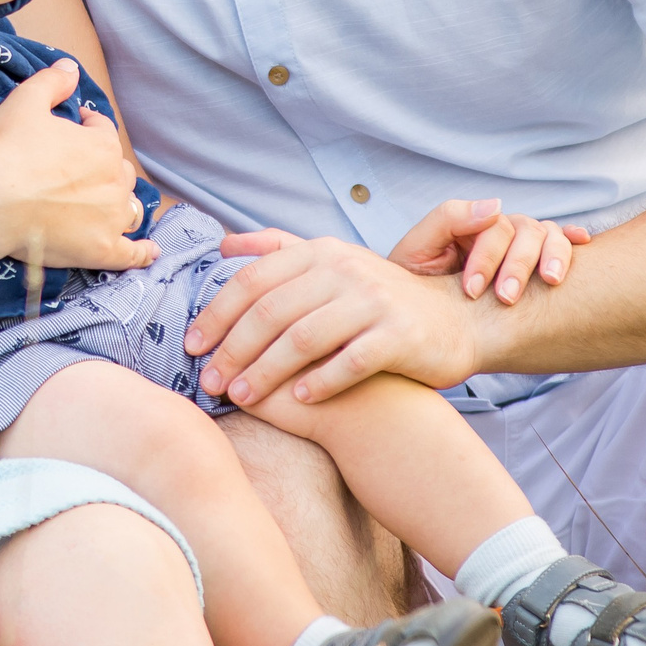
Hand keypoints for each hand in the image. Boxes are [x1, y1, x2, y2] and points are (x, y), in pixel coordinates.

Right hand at [0, 59, 156, 275]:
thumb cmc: (7, 150)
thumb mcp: (25, 101)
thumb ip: (52, 81)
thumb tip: (71, 67)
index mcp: (102, 144)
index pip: (103, 130)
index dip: (86, 127)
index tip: (71, 129)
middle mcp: (115, 180)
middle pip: (120, 171)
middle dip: (104, 167)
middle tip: (77, 172)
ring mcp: (111, 218)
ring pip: (128, 207)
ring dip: (122, 203)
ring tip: (109, 206)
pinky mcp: (101, 250)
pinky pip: (131, 253)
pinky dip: (142, 252)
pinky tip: (150, 251)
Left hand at [185, 229, 477, 409]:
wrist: (454, 321)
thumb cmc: (378, 300)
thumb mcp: (333, 264)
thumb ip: (279, 251)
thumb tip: (223, 244)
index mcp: (321, 252)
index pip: (253, 281)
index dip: (216, 314)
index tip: (191, 345)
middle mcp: (345, 270)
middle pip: (271, 311)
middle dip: (233, 349)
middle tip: (209, 381)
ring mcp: (374, 301)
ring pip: (302, 338)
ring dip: (265, 372)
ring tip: (240, 397)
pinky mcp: (399, 335)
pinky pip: (349, 361)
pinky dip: (320, 382)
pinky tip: (298, 401)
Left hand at [388, 198, 591, 303]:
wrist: (417, 320)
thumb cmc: (413, 286)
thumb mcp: (416, 252)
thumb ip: (446, 221)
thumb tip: (495, 205)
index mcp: (471, 226)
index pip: (493, 228)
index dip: (486, 257)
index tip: (472, 291)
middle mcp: (500, 232)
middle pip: (525, 231)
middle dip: (518, 264)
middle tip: (506, 298)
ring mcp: (521, 247)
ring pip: (548, 236)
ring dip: (553, 257)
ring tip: (550, 282)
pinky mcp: (537, 266)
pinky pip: (562, 243)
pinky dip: (573, 240)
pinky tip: (582, 244)